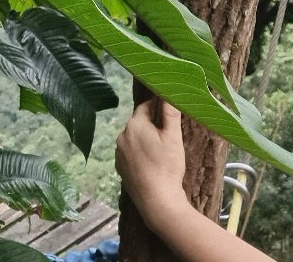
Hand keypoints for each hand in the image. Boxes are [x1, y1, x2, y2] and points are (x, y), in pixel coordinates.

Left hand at [116, 99, 189, 221]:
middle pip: (139, 122)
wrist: (156, 200)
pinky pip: (131, 153)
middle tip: (170, 135)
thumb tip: (169, 91)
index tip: (170, 112)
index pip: (146, 106)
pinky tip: (153, 163)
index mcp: (135, 125)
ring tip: (162, 152)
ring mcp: (118, 153)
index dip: (159, 107)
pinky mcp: (120, 168)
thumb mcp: (173, 136)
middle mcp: (122, 136)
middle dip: (153, 125)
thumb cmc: (167, 166)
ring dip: (146, 139)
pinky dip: (140, 154)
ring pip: (134, 138)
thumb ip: (170, 112)